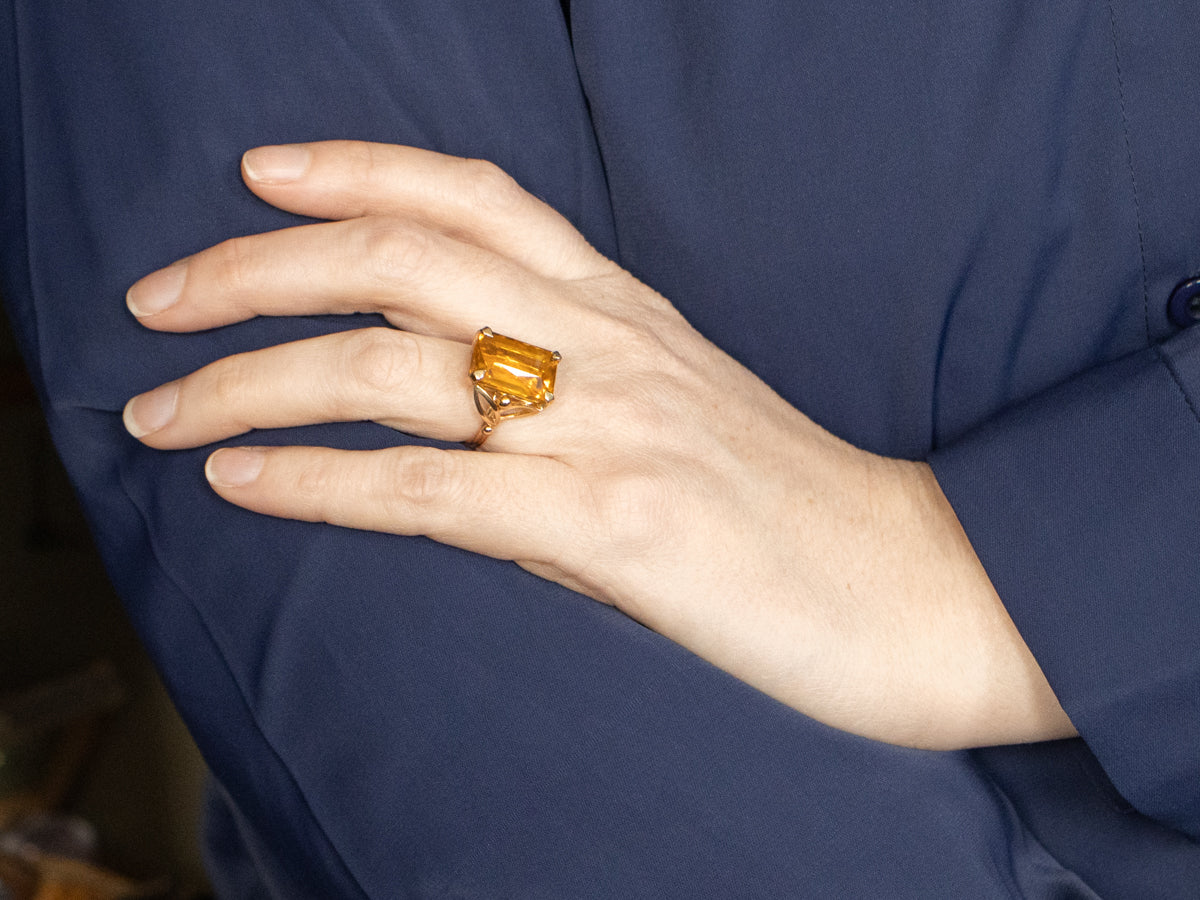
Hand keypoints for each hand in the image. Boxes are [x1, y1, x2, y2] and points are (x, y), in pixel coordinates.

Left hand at [123, 141, 1073, 749]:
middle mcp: (610, 346)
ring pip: (388, 368)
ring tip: (158, 410)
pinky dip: (316, 482)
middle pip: (401, 260)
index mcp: (628, 311)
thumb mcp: (684, 411)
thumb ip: (581, 386)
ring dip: (249, 381)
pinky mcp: (614, 525)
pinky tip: (242, 482)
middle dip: (258, 268)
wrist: (916, 586)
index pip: (476, 198)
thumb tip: (460, 410)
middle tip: (159, 295)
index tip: (262, 174)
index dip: (358, 168)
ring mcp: (609, 429)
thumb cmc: (795, 508)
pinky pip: (426, 490)